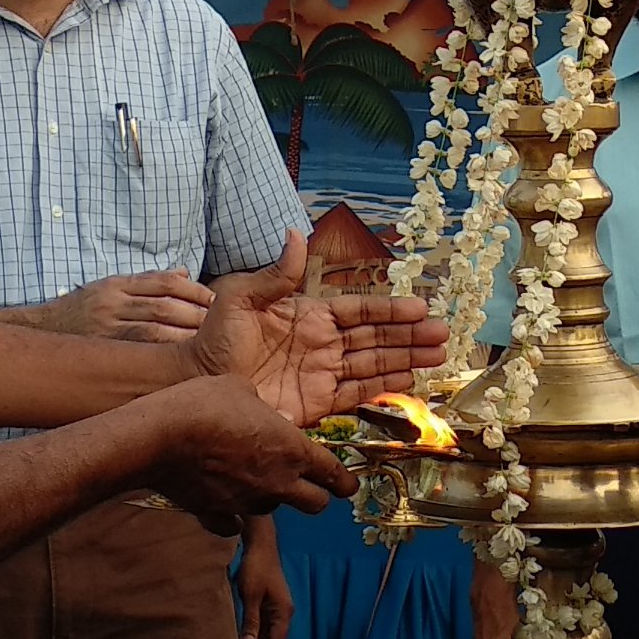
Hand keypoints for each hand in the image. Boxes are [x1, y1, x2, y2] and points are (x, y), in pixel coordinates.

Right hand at [42, 270, 216, 342]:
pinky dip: (164, 354)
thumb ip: (147, 282)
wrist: (38, 332)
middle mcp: (112, 303)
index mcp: (116, 284)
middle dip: (195, 313)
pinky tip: (183, 361)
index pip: (163, 282)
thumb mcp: (110, 287)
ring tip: (208, 342)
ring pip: (154, 329)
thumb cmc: (80, 311)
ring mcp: (106, 328)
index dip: (193, 289)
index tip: (214, 299)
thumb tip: (185, 273)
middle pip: (163, 305)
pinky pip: (139, 351)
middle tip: (220, 323)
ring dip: (184, 335)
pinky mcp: (103, 349)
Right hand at [143, 374, 358, 533]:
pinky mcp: (217, 515)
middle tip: (308, 487)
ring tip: (249, 479)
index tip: (349, 486)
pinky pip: (232, 524)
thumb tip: (264, 415)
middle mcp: (277, 482)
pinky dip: (231, 516)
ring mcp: (248, 503)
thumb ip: (261, 407)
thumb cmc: (204, 404)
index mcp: (292, 451)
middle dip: (316, 497)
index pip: (334, 475)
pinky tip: (222, 503)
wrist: (160, 437)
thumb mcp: (240, 389)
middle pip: (315, 505)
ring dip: (268, 497)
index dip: (345, 482)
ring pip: (272, 509)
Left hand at [190, 233, 447, 424]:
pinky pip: (357, 392)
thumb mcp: (238, 299)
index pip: (357, 310)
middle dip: (409, 335)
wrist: (195, 386)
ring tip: (438, 355)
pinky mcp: (315, 403)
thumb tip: (295, 235)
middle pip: (374, 337)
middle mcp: (320, 344)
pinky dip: (384, 386)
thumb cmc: (211, 340)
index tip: (419, 307)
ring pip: (373, 363)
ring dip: (406, 358)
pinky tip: (409, 379)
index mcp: (306, 315)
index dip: (389, 310)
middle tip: (443, 334)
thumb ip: (272, 275)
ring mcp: (320, 374)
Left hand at [237, 519, 293, 638]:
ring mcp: (277, 607)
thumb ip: (251, 621)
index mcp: (283, 612)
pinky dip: (256, 636)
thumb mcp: (250, 595)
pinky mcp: (269, 603)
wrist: (259, 544)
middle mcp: (283, 612)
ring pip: (269, 635)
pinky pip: (264, 626)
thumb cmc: (256, 567)